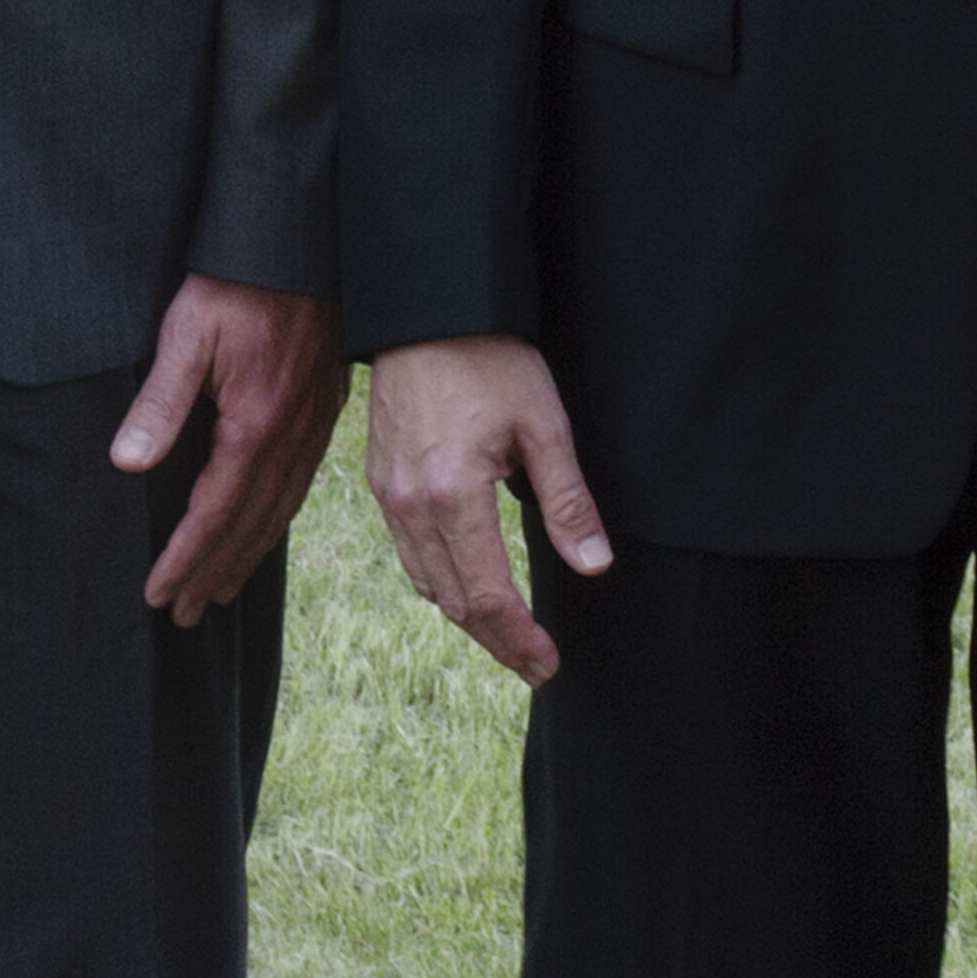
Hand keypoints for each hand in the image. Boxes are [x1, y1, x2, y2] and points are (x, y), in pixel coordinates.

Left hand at [114, 276, 341, 625]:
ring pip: (279, 510)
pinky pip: (299, 483)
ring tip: (220, 587)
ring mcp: (313, 427)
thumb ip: (159, 404)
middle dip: (213, 573)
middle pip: (249, 526)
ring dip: (246, 555)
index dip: (184, 559)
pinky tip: (263, 526)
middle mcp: (290, 438)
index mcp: (254, 427)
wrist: (300, 242)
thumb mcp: (185, 335)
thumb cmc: (235, 283)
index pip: (213, 514)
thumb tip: (126, 465)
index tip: (159, 595)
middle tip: (185, 614)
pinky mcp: (324, 410)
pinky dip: (276, 519)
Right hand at [364, 335, 611, 684]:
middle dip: (498, 642)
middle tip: (536, 667)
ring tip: (509, 638)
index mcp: (453, 495)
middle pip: (454, 602)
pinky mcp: (382, 481)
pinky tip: (468, 587)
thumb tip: (593, 564)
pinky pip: (409, 554)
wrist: (427, 310)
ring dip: (468, 619)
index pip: (486, 595)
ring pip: (427, 584)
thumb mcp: (544, 424)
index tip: (549, 663)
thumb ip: (567, 501)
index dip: (520, 638)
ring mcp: (390, 495)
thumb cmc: (489, 358)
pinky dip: (441, 583)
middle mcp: (411, 505)